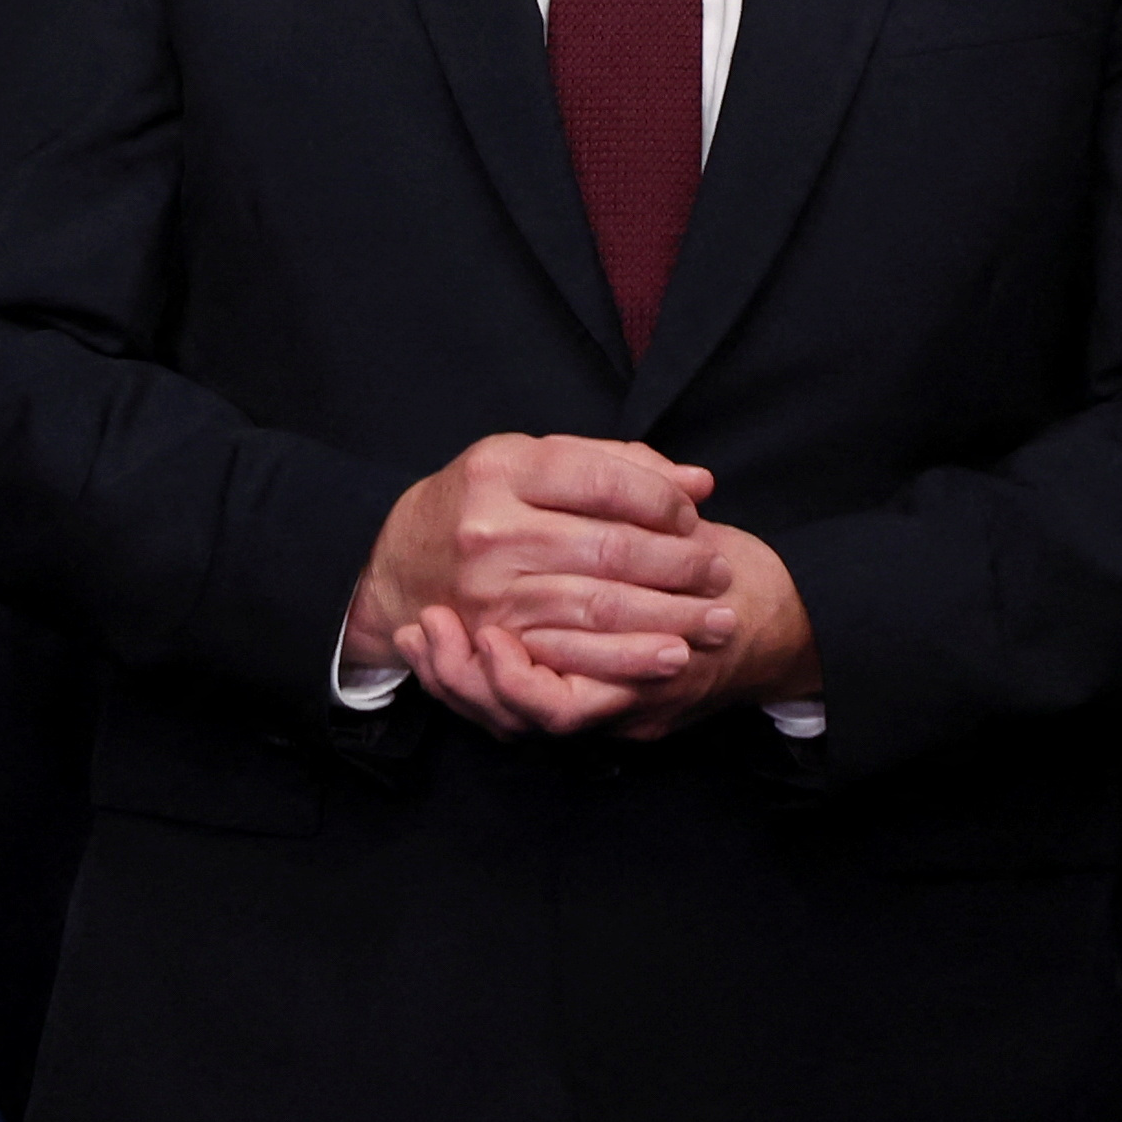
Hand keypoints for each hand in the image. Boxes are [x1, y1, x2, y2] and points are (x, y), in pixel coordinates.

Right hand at [350, 433, 745, 738]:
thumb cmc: (482, 504)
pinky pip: (577, 654)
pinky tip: (672, 653)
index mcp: (501, 469)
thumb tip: (698, 482)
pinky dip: (634, 658)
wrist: (403, 560)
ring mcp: (489, 588)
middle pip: (612, 548)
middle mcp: (490, 528)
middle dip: (682, 565)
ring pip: (603, 606)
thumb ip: (613, 465)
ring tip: (716, 618)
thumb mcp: (531, 462)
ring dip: (673, 616)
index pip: (607, 481)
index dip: (665, 503)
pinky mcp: (494, 638)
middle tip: (718, 573)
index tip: (692, 516)